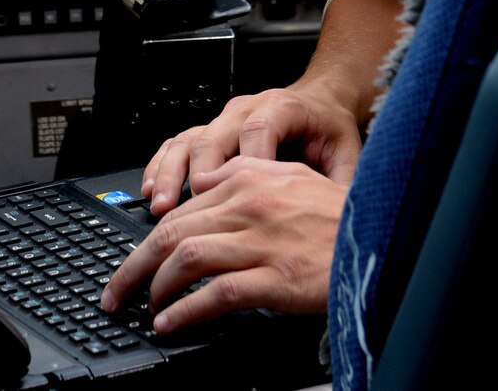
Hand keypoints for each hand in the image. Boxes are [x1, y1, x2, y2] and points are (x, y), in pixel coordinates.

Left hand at [100, 158, 344, 331]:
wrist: (382, 237)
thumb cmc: (340, 215)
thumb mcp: (292, 177)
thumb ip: (247, 174)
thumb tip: (205, 183)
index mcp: (247, 178)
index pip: (181, 209)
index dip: (147, 238)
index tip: (135, 261)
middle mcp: (249, 204)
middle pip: (170, 233)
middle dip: (133, 266)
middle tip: (115, 291)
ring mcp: (261, 241)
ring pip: (185, 260)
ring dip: (153, 288)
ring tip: (142, 308)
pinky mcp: (275, 276)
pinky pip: (215, 294)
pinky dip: (185, 311)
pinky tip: (171, 323)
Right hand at [141, 83, 360, 214]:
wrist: (319, 103)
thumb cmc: (329, 130)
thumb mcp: (347, 153)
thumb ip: (342, 182)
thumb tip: (346, 217)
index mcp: (282, 108)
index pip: (259, 131)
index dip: (246, 163)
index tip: (239, 196)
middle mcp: (245, 110)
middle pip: (214, 136)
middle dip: (199, 172)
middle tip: (190, 207)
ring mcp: (222, 121)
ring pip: (187, 140)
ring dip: (170, 173)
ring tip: (159, 204)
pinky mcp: (208, 133)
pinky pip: (176, 145)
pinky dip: (160, 167)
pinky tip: (150, 191)